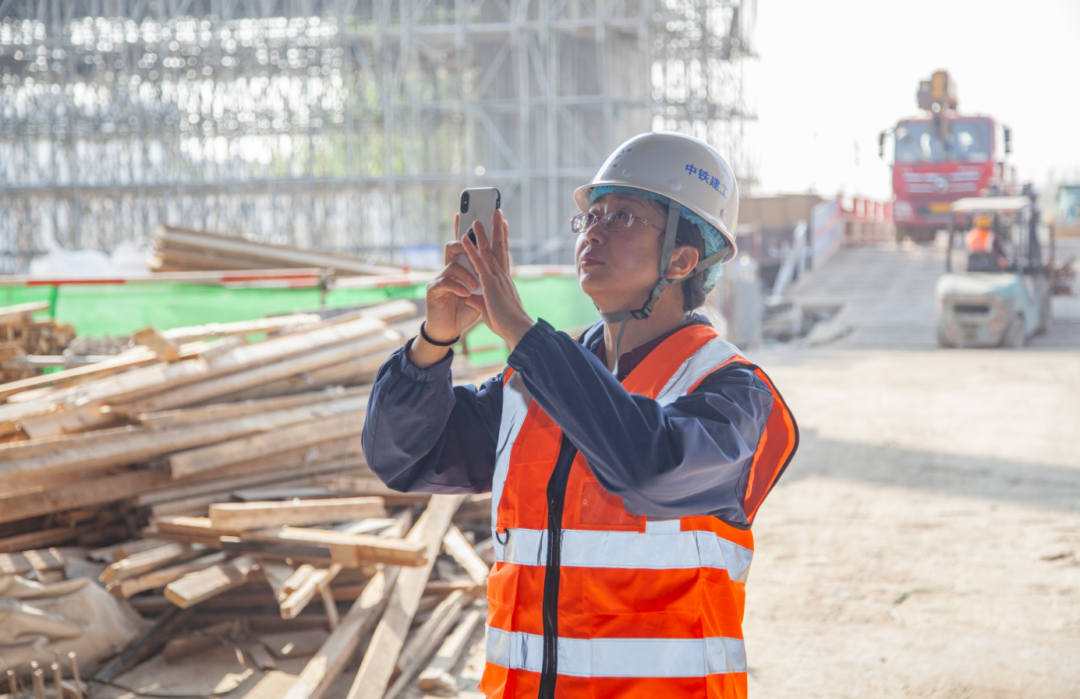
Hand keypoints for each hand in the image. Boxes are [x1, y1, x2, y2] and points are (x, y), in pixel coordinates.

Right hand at [409, 214, 483, 367]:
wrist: (449, 330)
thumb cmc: (465, 310)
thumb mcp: (481, 293)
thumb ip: (487, 279)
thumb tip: (500, 265)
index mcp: (464, 268)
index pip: (469, 245)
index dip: (474, 230)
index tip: (481, 215)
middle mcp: (451, 269)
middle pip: (455, 246)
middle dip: (463, 238)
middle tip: (473, 231)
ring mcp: (441, 278)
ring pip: (452, 265)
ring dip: (465, 274)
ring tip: (474, 286)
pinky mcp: (434, 290)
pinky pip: (445, 282)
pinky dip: (457, 288)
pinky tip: (466, 294)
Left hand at [462, 210, 534, 349]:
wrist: (517, 330)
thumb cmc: (506, 324)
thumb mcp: (488, 311)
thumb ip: (480, 302)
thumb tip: (470, 299)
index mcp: (504, 280)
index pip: (503, 255)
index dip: (503, 239)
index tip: (503, 225)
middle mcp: (503, 275)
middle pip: (499, 246)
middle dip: (497, 228)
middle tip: (496, 211)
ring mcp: (497, 277)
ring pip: (488, 250)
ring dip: (481, 234)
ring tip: (474, 218)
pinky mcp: (490, 283)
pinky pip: (478, 262)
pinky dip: (471, 249)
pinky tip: (464, 238)